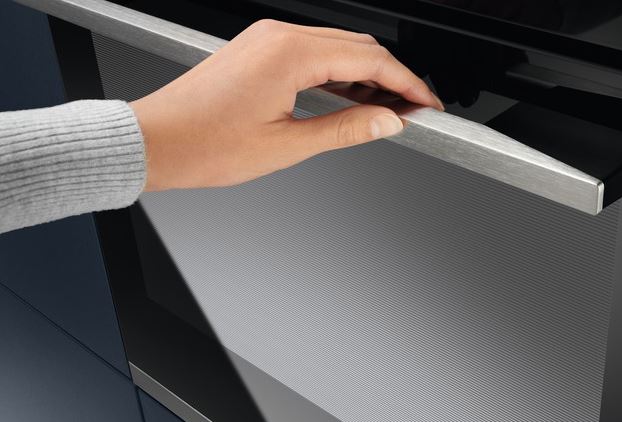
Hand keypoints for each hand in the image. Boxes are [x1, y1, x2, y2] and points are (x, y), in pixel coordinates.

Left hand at [130, 19, 442, 190]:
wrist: (157, 142)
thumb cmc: (205, 145)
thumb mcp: (287, 146)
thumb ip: (346, 130)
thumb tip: (387, 121)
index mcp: (289, 54)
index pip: (370, 59)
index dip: (407, 83)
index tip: (425, 104)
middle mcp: (278, 37)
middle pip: (358, 45)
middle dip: (392, 75)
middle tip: (411, 109)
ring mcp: (266, 39)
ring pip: (336, 46)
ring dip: (366, 72)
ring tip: (385, 107)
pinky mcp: (257, 49)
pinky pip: (312, 51)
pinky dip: (338, 70)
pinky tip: (349, 94)